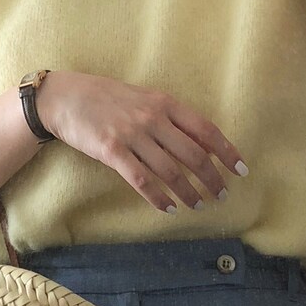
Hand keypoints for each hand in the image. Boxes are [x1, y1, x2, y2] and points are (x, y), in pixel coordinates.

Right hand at [37, 71, 248, 213]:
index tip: (240, 170)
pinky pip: (142, 180)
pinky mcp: (112, 151)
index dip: (226, 152)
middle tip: (221, 195)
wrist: (65, 97)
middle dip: (211, 179)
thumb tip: (199, 142)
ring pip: (171, 171)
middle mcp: (152, 118)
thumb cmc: (106, 97)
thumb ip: (169, 117)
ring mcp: (132, 135)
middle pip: (193, 155)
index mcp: (164, 102)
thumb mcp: (143, 98)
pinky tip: (169, 208)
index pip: (205, 130)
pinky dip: (159, 197)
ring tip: (198, 205)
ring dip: (188, 192)